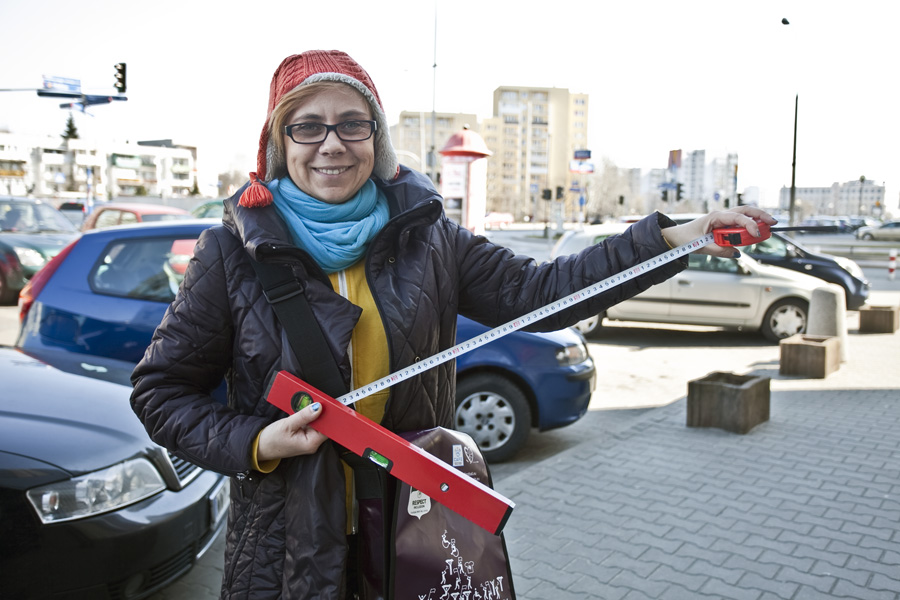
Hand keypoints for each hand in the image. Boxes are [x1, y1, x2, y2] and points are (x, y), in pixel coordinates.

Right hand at [257, 401, 328, 461]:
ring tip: (307, 405)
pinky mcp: (304, 436)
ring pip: (317, 423)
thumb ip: (304, 416)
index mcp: (311, 443)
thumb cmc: (271, 440)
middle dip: (321, 413)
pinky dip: (308, 417)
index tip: (328, 405)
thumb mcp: (288, 425)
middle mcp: (312, 443)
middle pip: (324, 425)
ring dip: (313, 414)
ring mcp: (308, 440)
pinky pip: (310, 424)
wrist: (260, 447)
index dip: (330, 416)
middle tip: (315, 401)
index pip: (329, 429)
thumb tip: (318, 407)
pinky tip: (303, 411)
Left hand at [661, 207, 776, 257]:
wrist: (677, 236)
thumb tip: (737, 253)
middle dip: (760, 215)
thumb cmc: (687, 238)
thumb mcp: (702, 247)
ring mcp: (723, 219)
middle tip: (773, 222)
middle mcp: (721, 215)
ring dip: (757, 219)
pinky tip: (756, 231)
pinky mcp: (724, 224)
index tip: (757, 234)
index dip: (749, 224)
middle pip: (745, 210)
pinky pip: (739, 223)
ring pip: (744, 214)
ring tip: (769, 227)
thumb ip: (720, 251)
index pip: (736, 217)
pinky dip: (749, 225)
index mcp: (715, 217)